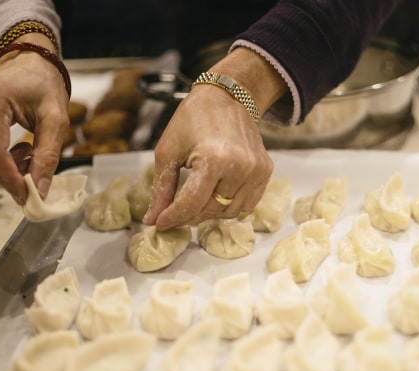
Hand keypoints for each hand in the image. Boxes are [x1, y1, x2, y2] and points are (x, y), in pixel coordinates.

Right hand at [0, 37, 68, 204]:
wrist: (29, 62)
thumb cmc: (44, 86)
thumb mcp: (56, 119)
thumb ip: (48, 155)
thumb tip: (39, 189)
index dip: (9, 179)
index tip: (27, 196)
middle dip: (9, 175)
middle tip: (35, 169)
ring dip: (3, 167)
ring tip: (28, 151)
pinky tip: (15, 147)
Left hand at [144, 84, 272, 228]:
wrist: (227, 98)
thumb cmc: (193, 119)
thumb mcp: (168, 151)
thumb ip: (161, 189)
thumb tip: (153, 220)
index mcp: (214, 159)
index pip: (192, 203)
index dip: (173, 218)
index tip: (160, 224)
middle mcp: (241, 167)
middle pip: (211, 210)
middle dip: (189, 216)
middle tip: (174, 213)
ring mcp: (257, 171)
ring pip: (230, 212)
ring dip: (210, 213)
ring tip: (195, 203)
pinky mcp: (265, 171)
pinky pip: (247, 204)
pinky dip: (229, 206)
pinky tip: (215, 196)